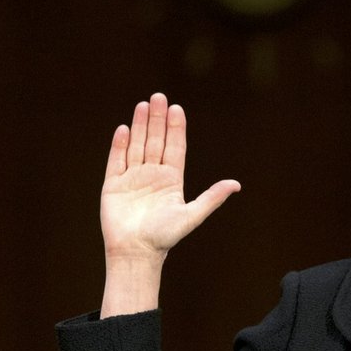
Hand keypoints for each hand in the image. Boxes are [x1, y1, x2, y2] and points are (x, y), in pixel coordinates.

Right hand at [100, 93, 239, 315]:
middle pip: (155, 141)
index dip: (175, 128)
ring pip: (137, 146)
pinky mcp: (113, 185)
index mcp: (172, 180)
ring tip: (143, 105)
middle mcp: (153, 175)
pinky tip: (124, 129)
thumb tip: (236, 184)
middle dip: (157, 119)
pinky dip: (119, 145)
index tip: (176, 109)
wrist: (137, 253)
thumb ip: (212, 197)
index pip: (175, 148)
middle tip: (159, 97)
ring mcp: (133, 178)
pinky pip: (116, 160)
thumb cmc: (165, 237)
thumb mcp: (192, 215)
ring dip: (139, 126)